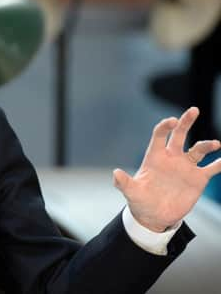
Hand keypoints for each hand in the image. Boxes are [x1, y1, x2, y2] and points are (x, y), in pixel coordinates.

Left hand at [113, 107, 220, 231]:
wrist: (155, 216)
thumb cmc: (140, 201)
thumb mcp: (131, 192)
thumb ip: (124, 183)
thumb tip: (116, 174)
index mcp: (155, 157)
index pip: (160, 135)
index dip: (165, 126)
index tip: (172, 121)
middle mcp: (171, 158)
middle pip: (179, 134)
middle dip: (185, 121)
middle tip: (193, 110)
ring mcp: (186, 167)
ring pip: (198, 149)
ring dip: (207, 145)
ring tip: (215, 144)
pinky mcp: (198, 179)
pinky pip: (212, 167)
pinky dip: (219, 163)